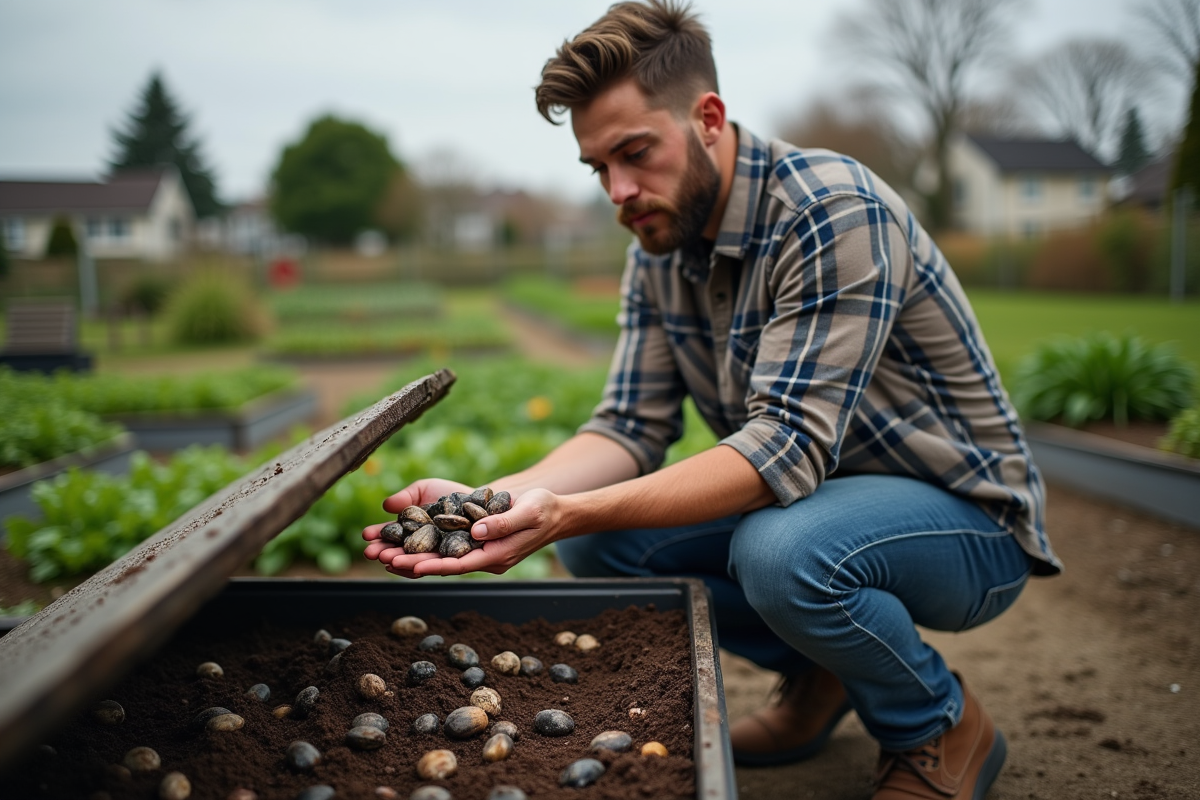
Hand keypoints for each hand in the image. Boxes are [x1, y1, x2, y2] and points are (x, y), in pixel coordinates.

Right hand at [362, 478, 471, 568]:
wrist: (483, 497)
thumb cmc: (451, 494)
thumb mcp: (425, 490)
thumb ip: (406, 497)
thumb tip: (387, 506)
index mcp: (414, 532)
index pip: (394, 537)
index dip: (380, 537)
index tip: (366, 535)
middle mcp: (427, 547)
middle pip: (404, 554)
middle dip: (386, 553)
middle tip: (371, 552)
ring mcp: (443, 554)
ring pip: (421, 563)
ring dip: (404, 564)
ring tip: (388, 560)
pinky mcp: (463, 560)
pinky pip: (446, 567)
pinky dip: (431, 568)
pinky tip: (416, 567)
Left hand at [381, 488, 565, 577]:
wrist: (552, 510)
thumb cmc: (544, 509)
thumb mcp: (529, 511)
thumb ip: (504, 523)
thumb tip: (478, 531)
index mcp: (498, 555)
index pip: (462, 565)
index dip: (436, 565)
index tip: (412, 565)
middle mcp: (484, 557)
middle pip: (444, 564)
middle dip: (413, 563)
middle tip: (383, 560)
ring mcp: (478, 550)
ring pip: (440, 556)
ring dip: (411, 555)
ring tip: (381, 553)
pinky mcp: (473, 539)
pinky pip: (444, 545)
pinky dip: (422, 544)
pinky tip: (401, 541)